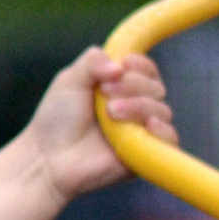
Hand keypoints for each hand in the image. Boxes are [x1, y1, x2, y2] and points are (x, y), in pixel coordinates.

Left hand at [26, 46, 177, 203]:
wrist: (48, 157)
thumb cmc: (57, 120)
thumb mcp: (69, 81)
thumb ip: (92, 62)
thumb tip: (119, 65)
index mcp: (120, 87)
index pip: (146, 70)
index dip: (139, 65)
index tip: (123, 65)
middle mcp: (135, 107)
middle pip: (156, 87)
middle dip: (133, 85)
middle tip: (105, 93)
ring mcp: (141, 130)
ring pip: (161, 110)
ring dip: (138, 105)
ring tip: (110, 112)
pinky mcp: (145, 153)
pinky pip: (170, 140)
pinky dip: (163, 130)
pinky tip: (148, 125)